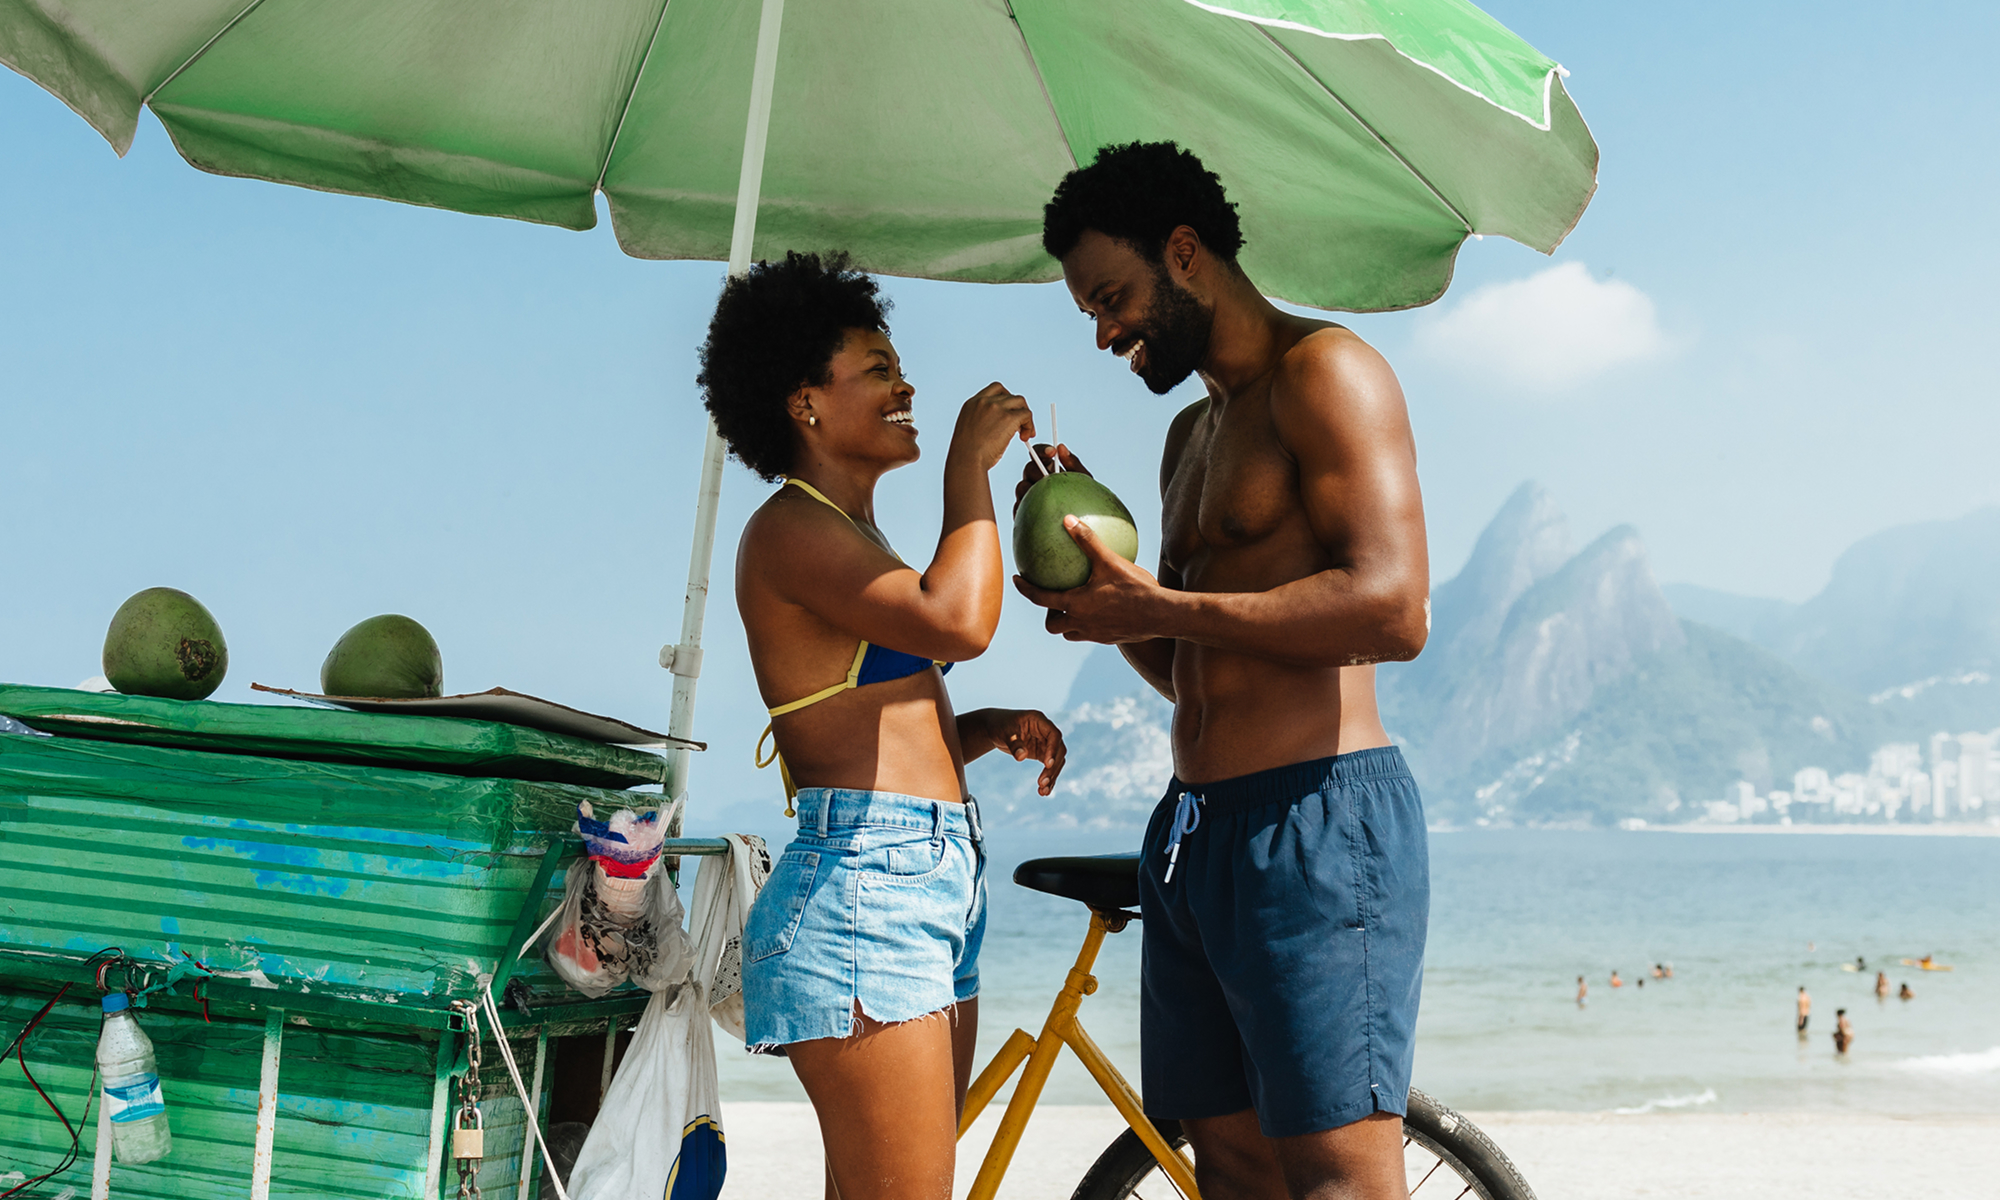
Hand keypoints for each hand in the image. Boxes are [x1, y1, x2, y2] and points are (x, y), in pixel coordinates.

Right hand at [950, 383, 1035, 471]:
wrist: (966, 460)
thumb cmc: (966, 454)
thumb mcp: (969, 430)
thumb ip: (981, 422)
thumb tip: (999, 426)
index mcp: (972, 403)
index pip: (995, 389)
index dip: (1005, 399)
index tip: (1008, 412)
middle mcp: (984, 401)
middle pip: (1010, 395)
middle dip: (1017, 409)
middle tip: (1019, 426)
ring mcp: (996, 407)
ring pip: (1020, 402)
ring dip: (1025, 416)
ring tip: (1024, 433)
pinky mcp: (1008, 417)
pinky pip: (1026, 414)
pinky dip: (1029, 425)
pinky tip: (1025, 437)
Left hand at [980, 708, 1067, 795]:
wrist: (995, 728)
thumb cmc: (999, 725)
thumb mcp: (1004, 732)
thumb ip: (1014, 743)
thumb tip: (1021, 757)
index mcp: (1039, 720)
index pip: (1054, 735)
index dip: (1053, 749)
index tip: (1047, 764)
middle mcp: (1046, 732)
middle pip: (1058, 750)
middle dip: (1052, 767)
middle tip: (1042, 783)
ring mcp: (1045, 743)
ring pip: (1056, 761)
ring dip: (1052, 776)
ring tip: (1043, 792)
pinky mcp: (1041, 753)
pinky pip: (1049, 767)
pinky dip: (1048, 779)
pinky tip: (1043, 792)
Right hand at [1012, 443, 1089, 513]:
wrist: (1083, 529)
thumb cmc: (1086, 503)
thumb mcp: (1084, 481)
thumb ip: (1074, 463)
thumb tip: (1061, 446)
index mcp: (1050, 470)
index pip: (1039, 454)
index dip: (1042, 450)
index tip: (1052, 452)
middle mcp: (1037, 481)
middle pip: (1029, 469)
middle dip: (1037, 470)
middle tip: (1048, 477)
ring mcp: (1030, 497)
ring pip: (1020, 487)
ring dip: (1028, 488)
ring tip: (1041, 494)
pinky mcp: (1025, 514)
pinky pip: (1018, 508)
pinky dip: (1023, 507)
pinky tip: (1034, 510)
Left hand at [1013, 515, 1169, 643]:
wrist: (1162, 615)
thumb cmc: (1135, 588)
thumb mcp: (1109, 561)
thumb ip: (1087, 540)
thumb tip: (1068, 519)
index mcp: (1076, 604)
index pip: (1041, 598)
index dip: (1025, 589)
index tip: (1017, 579)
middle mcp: (1081, 623)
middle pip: (1053, 626)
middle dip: (1050, 614)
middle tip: (1056, 599)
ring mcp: (1096, 634)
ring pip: (1071, 633)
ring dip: (1068, 622)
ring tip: (1076, 606)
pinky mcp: (1110, 639)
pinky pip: (1091, 634)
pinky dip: (1088, 625)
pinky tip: (1102, 610)